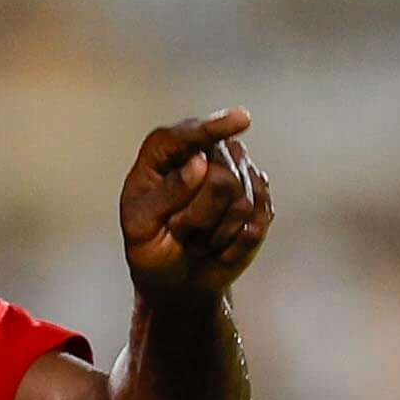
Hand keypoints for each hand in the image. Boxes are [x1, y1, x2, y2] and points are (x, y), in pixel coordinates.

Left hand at [120, 110, 271, 308]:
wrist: (175, 278)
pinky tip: (216, 243)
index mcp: (164, 153)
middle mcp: (204, 153)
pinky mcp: (258, 196)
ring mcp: (235, 172)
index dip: (214, 128)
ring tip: (195, 237)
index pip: (189, 135)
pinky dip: (232, 243)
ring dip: (213, 232)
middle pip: (222, 177)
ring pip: (241, 201)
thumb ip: (165, 194)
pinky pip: (256, 221)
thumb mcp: (141, 227)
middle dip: (198, 216)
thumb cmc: (150, 249)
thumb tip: (199, 161)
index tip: (242, 120)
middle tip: (178, 229)